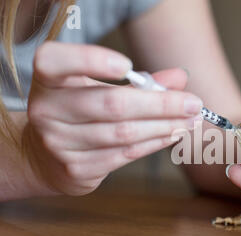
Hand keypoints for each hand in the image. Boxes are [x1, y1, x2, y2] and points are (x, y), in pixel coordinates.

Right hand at [22, 41, 202, 195]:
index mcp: (48, 80)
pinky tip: (173, 135)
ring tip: (191, 120)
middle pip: (111, 104)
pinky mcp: (76, 169)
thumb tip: (180, 77)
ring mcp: (59, 143)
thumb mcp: (95, 87)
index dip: (91, 60)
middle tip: (193, 103)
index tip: (127, 65)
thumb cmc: (78, 112)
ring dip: (165, 126)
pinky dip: (154, 143)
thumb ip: (137, 81)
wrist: (45, 157)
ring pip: (124, 133)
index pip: (56, 61)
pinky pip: (125, 154)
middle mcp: (46, 111)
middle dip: (160, 104)